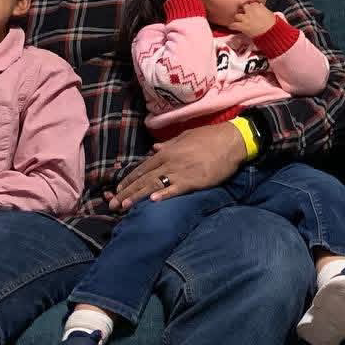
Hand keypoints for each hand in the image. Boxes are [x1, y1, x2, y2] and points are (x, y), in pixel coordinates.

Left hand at [110, 122, 246, 209]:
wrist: (232, 140)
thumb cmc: (210, 137)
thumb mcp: (185, 137)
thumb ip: (168, 144)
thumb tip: (154, 148)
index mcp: (166, 152)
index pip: (142, 168)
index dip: (129, 181)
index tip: (118, 191)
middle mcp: (169, 162)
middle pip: (143, 179)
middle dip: (126, 192)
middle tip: (112, 205)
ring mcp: (181, 172)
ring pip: (154, 185)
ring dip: (138, 197)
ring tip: (124, 207)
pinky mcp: (194, 181)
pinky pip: (175, 189)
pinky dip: (164, 195)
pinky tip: (152, 202)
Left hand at [231, 1, 276, 38]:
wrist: (271, 32)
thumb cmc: (272, 23)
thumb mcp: (269, 13)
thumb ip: (262, 8)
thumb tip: (259, 6)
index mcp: (257, 6)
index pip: (250, 2)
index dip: (250, 6)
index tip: (250, 8)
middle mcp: (250, 10)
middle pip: (242, 7)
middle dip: (242, 10)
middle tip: (244, 14)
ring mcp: (245, 18)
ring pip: (236, 15)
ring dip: (237, 18)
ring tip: (238, 20)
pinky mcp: (242, 26)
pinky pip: (233, 25)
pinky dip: (232, 26)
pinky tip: (232, 26)